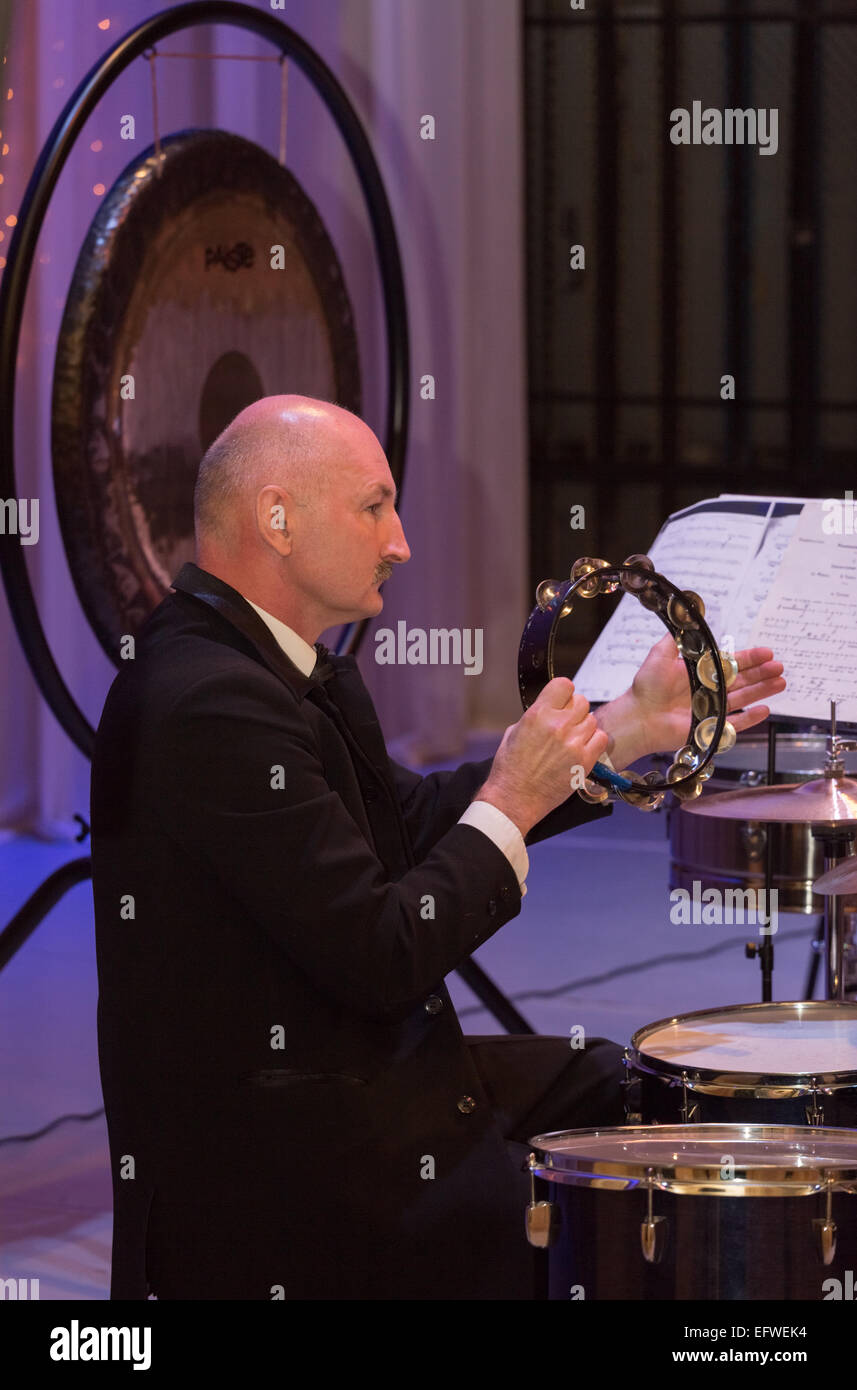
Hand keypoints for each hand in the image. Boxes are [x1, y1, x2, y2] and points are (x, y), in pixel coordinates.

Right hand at [475, 678, 609, 836]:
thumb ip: (536, 716)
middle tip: (567, 723)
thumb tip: (551, 708)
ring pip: (592, 720)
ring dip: (584, 727)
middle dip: (575, 710)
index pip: (564, 685)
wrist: (514, 798)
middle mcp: (557, 725)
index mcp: (538, 714)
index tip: (562, 701)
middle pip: (581, 701)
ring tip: (572, 739)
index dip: (564, 693)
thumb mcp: (514, 732)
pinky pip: (601, 738)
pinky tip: (582, 749)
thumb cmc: (510, 769)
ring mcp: (573, 742)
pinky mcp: (584, 760)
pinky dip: (595, 742)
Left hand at [597, 634, 786, 765]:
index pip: (731, 663)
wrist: (639, 715)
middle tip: (780, 667)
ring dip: (762, 691)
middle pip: (742, 680)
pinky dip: (750, 719)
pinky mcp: (710, 728)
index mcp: (700, 672)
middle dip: (762, 673)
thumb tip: (687, 614)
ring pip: (743, 699)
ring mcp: (711, 709)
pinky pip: (735, 725)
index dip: (750, 658)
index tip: (767, 652)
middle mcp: (708, 690)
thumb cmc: (647, 686)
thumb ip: (678, 638)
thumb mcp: (661, 653)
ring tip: (781, 683)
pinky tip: (765, 710)